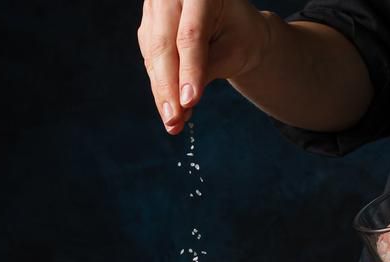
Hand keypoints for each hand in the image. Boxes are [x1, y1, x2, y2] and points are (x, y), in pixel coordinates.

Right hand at [138, 0, 270, 134]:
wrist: (235, 26)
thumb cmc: (241, 35)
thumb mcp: (235, 50)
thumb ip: (210, 69)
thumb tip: (184, 102)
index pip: (190, 35)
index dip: (189, 70)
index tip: (190, 102)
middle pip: (164, 45)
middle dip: (168, 88)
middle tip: (174, 120)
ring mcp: (156, 9)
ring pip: (153, 55)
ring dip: (162, 92)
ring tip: (174, 122)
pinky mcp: (148, 27)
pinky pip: (150, 61)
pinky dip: (160, 87)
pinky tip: (170, 109)